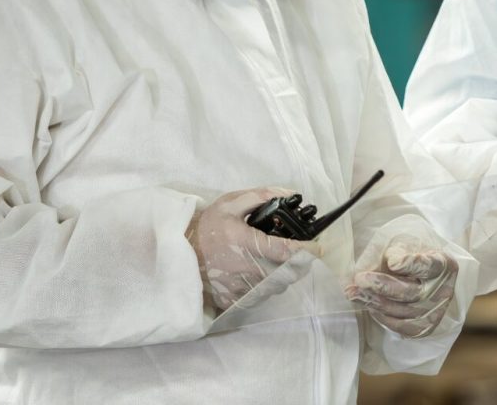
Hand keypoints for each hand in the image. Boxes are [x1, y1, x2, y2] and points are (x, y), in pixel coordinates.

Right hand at [187, 188, 316, 312]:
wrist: (178, 251)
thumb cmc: (207, 226)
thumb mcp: (232, 203)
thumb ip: (261, 196)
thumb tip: (289, 193)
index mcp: (246, 243)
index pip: (287, 252)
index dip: (307, 251)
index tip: (318, 247)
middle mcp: (245, 270)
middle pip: (287, 274)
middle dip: (298, 265)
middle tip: (299, 254)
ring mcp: (238, 289)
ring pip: (275, 288)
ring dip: (282, 276)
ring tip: (277, 263)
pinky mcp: (231, 301)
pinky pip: (258, 298)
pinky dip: (265, 288)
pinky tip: (259, 276)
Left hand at [346, 238, 457, 337]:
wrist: (426, 277)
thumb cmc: (414, 256)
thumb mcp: (408, 244)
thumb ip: (396, 251)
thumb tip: (379, 265)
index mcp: (443, 265)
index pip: (428, 266)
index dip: (411, 264)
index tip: (392, 262)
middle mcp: (442, 291)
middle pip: (411, 292)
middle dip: (382, 286)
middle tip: (360, 279)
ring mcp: (434, 312)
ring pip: (402, 312)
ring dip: (375, 302)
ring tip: (354, 293)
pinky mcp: (423, 327)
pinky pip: (400, 326)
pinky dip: (382, 316)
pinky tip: (368, 305)